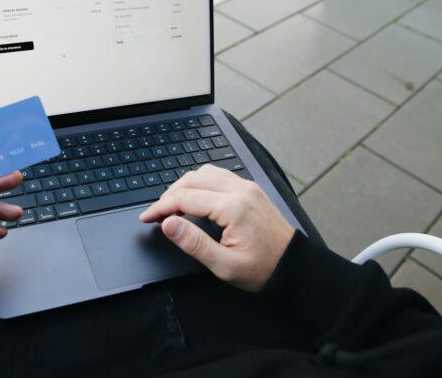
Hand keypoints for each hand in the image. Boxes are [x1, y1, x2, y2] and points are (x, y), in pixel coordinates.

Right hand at [139, 164, 293, 291]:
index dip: (160, 207)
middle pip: (191, 180)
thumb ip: (194, 243)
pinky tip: (194, 197)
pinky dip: (200, 182)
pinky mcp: (250, 188)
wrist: (295, 266)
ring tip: (172, 206)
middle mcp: (240, 190)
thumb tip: (168, 224)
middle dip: (168, 195)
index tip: (146, 218)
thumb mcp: (225, 265)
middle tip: (156, 214)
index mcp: (233, 207)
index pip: (184, 198)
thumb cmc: (263, 269)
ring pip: (204, 173)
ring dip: (184, 186)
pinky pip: (218, 175)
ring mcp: (247, 186)